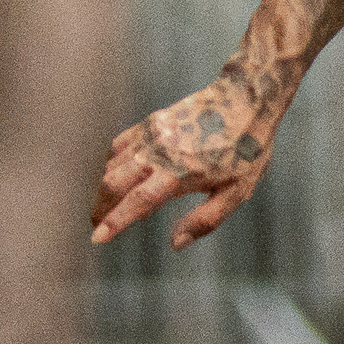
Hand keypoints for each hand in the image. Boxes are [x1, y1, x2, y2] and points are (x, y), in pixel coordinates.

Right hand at [93, 71, 288, 249]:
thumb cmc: (247, 149)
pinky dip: (113, 164)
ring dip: (106, 188)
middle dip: (101, 208)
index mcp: (180, 173)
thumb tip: (176, 244)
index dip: (115, 221)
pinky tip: (121, 176)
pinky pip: (120, 145)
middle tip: (99, 224)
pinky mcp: (151, 121)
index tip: (97, 237)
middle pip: (113, 183)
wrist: (246, 100)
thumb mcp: (238, 192)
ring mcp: (152, 134)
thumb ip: (205, 220)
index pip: (137, 201)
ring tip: (113, 205)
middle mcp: (159, 152)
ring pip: (112, 165)